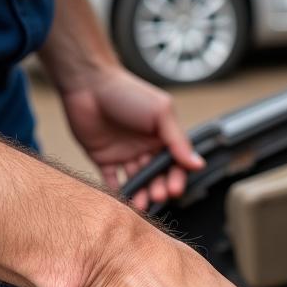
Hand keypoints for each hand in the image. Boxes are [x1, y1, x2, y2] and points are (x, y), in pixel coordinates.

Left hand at [59, 66, 204, 209]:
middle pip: (156, 177)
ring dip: (141, 194)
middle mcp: (145, 148)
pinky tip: (122, 202)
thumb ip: (178, 140)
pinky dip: (117, 193)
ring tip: (140, 204)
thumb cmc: (128, 92)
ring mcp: (125, 154)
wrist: (88, 82)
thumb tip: (198, 164)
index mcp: (162, 138)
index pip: (174, 165)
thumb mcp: (161, 113)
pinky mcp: (103, 158)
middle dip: (158, 189)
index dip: (176, 179)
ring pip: (137, 182)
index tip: (174, 189)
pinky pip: (112, 180)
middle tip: (157, 196)